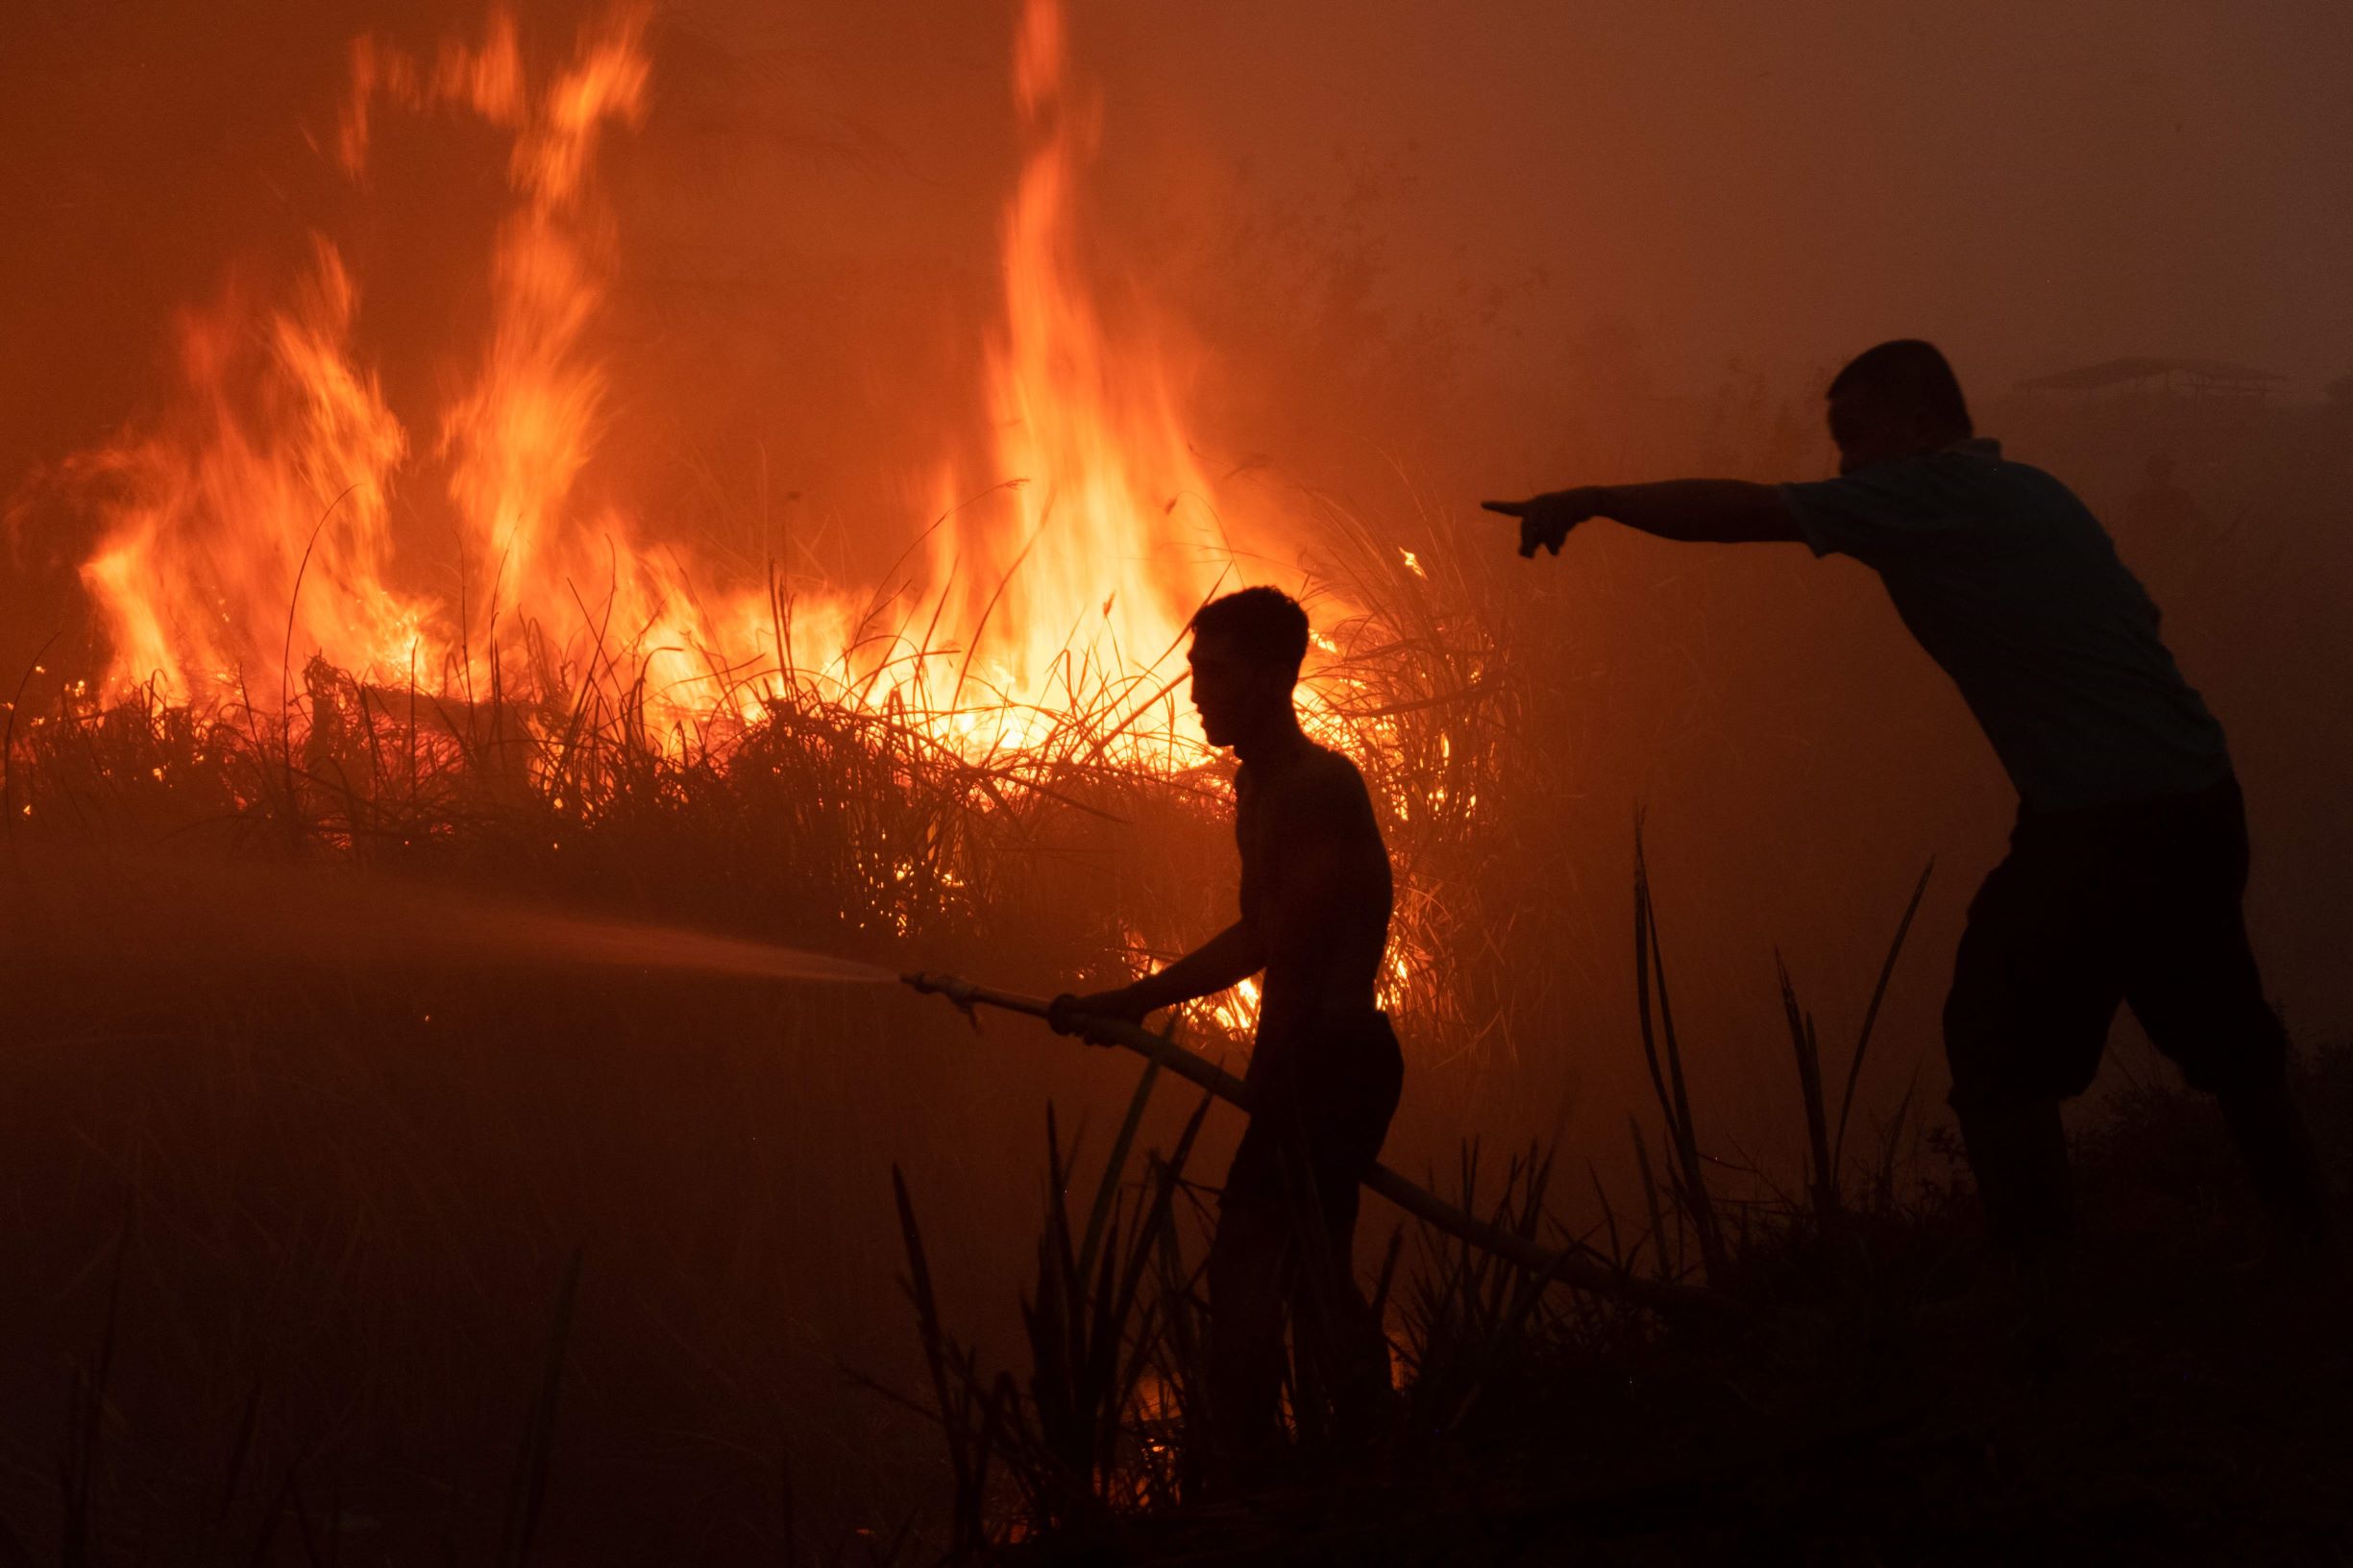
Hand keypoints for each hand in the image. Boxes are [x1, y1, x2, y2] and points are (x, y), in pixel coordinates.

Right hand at [1048, 987, 1153, 1046]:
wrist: (1132, 1003)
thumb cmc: (1108, 1001)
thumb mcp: (1086, 1004)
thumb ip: (1070, 1007)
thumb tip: (1053, 1008)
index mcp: (1085, 1012)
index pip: (1071, 1024)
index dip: (1068, 1028)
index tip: (1067, 1031)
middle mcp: (1093, 1021)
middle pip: (1080, 1035)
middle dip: (1082, 1033)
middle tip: (1089, 1025)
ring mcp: (1103, 1030)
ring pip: (1091, 1040)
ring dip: (1095, 1036)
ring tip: (1105, 1026)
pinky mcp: (1113, 1036)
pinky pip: (1105, 1043)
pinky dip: (1108, 1038)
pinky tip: (1114, 1029)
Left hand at [1482, 488, 1603, 558]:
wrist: (1587, 500)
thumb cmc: (1564, 515)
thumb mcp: (1548, 528)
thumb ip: (1534, 540)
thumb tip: (1522, 554)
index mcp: (1532, 506)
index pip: (1512, 509)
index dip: (1497, 507)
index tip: (1482, 504)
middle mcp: (1539, 503)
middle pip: (1527, 527)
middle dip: (1528, 543)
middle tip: (1528, 557)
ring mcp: (1552, 505)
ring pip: (1544, 532)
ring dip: (1549, 545)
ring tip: (1554, 552)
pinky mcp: (1565, 509)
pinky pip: (1557, 532)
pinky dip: (1557, 543)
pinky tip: (1557, 549)